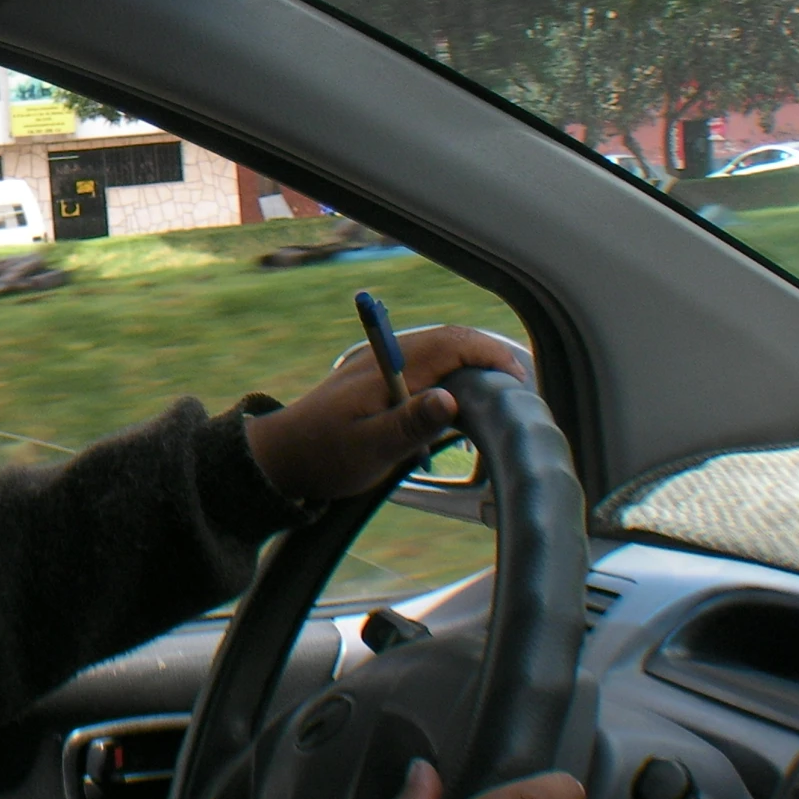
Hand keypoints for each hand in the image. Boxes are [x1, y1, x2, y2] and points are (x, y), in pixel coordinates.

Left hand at [246, 325, 524, 501]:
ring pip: (438, 349)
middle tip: (518, 385)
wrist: (280, 457)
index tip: (517, 379)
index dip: (489, 355)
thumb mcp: (369, 448)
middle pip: (449, 340)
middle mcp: (385, 356)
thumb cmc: (322, 456)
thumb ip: (410, 424)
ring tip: (499, 390)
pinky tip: (460, 399)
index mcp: (387, 366)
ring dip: (470, 362)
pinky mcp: (376, 378)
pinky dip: (451, 372)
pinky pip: (424, 363)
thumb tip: (450, 402)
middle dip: (487, 354)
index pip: (451, 344)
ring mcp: (379, 364)